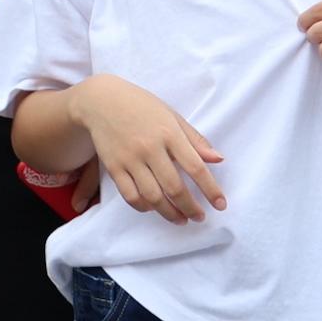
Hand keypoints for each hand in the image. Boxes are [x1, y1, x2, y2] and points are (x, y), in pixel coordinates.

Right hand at [69, 76, 222, 224]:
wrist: (101, 101)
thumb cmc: (141, 106)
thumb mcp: (172, 116)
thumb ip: (195, 140)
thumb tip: (218, 159)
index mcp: (169, 133)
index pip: (195, 167)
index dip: (210, 189)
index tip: (220, 205)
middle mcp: (150, 148)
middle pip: (174, 187)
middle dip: (190, 208)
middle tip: (200, 217)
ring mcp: (130, 159)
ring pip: (152, 196)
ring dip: (169, 213)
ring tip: (181, 219)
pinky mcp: (114, 167)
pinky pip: (130, 195)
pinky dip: (144, 207)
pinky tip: (154, 208)